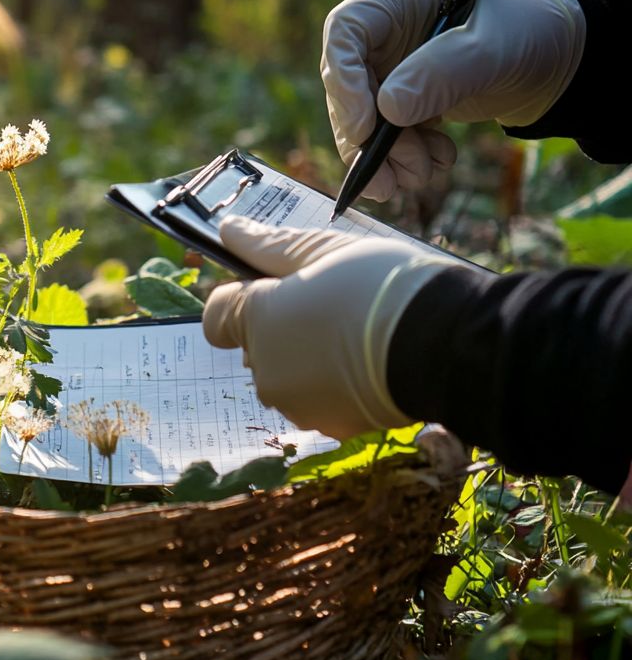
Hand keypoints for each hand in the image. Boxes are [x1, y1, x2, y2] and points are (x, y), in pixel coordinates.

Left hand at [201, 217, 459, 439]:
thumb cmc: (382, 285)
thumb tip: (228, 231)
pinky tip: (370, 365)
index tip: (278, 288)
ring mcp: (297, 404)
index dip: (244, 298)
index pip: (218, 314)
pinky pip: (320, 402)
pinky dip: (337, 388)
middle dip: (283, 328)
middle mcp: (265, 368)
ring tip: (357, 335)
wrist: (442, 344)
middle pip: (257, 346)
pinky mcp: (330, 428)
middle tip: (332, 306)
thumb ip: (269, 246)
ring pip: (289, 377)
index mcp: (256, 319)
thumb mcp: (325, 250)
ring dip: (310, 360)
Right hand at [322, 0, 585, 200]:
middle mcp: (383, 39)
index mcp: (397, 4)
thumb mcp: (491, 48)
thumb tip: (386, 109)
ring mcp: (388, 74)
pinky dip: (404, 161)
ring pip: (360, 122)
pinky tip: (438, 160)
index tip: (363, 125)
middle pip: (346, 87)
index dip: (344, 78)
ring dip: (385, 157)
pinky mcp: (399, 107)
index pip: (345, 30)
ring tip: (422, 173)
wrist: (551, 64)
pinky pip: (383, 140)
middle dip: (366, 137)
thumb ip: (441, 72)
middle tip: (389, 175)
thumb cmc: (526, 35)